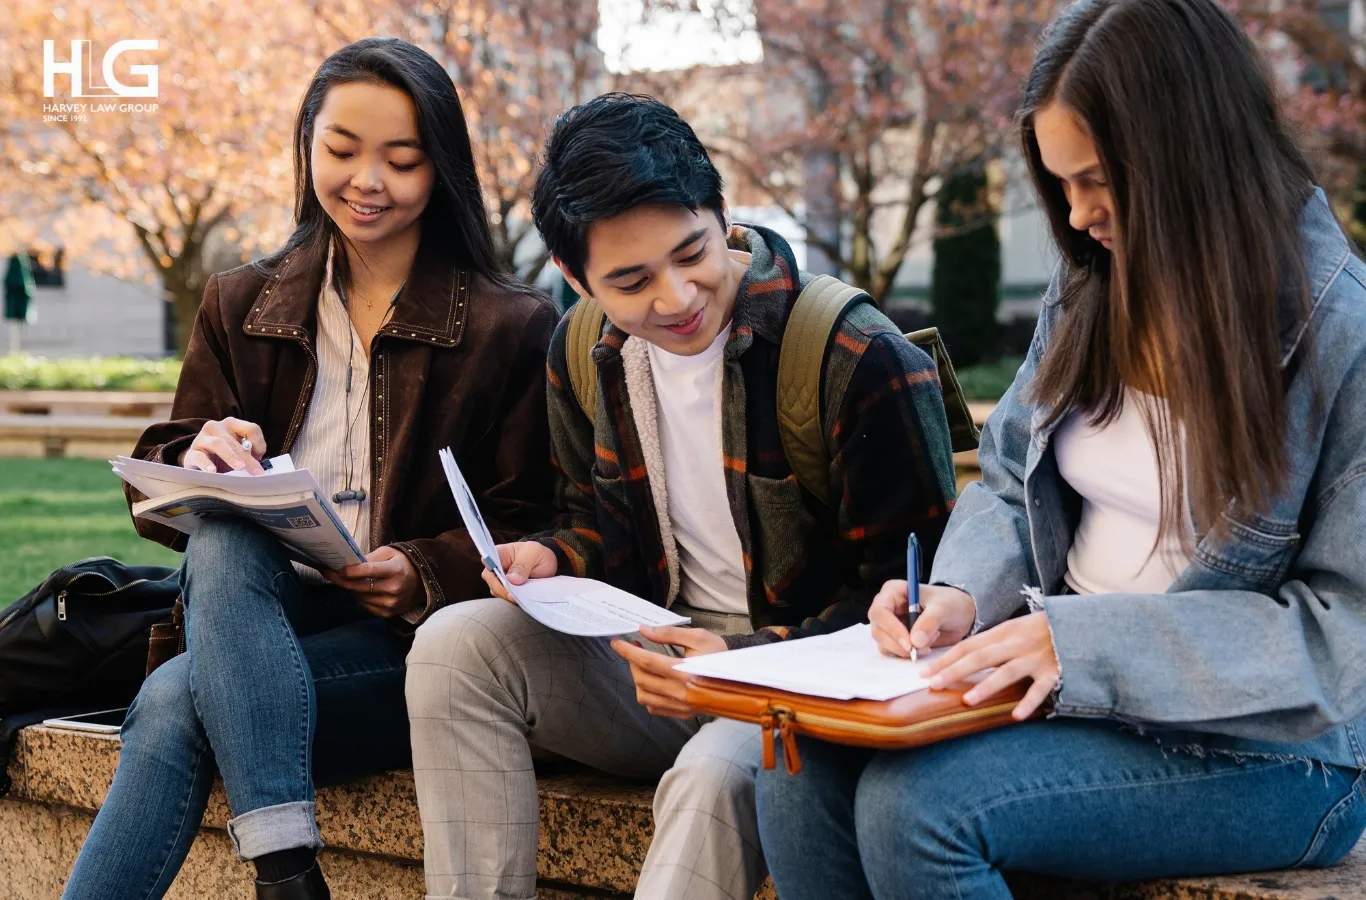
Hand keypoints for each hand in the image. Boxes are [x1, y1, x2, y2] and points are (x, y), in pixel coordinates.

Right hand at [181, 417, 265, 474]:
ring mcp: (201, 438)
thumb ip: (250, 452)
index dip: (259, 443)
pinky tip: (213, 471)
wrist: (198, 462)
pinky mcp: (191, 452)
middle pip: (235, 440)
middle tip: (256, 471)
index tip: (261, 456)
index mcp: (231, 424)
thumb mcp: (238, 452)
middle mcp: (216, 427)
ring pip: (218, 443)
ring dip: (231, 456)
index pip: (251, 428)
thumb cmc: (223, 457)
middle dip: (247, 457)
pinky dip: (207, 464)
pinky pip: (199, 457)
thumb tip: (260, 462)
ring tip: (240, 468)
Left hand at [322, 546, 422, 617]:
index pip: (367, 571)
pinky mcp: (389, 613)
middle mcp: (394, 589)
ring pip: (359, 598)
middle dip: (341, 580)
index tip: (335, 568)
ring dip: (350, 589)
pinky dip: (360, 598)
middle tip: (329, 573)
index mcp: (395, 570)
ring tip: (347, 580)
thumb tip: (348, 564)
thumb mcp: (389, 553)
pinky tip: (360, 590)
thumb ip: (369, 558)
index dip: (349, 570)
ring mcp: (392, 603)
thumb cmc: (403, 563)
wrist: (423, 581)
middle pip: (359, 587)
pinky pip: (365, 607)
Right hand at [480, 541, 557, 601]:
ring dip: (507, 596)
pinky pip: (504, 598)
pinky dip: (511, 600)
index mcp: (500, 553)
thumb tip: (511, 579)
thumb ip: (522, 565)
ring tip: (519, 598)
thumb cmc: (538, 555)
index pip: (488, 560)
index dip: (491, 569)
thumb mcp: (534, 554)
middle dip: (501, 588)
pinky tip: (520, 600)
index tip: (502, 578)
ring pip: (496, 591)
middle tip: (513, 595)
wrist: (547, 566)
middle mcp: (496, 567)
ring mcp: (500, 580)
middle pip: (490, 579)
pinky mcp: (506, 591)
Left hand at [610, 625, 726, 718]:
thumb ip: (669, 633)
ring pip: (644, 696)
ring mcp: (681, 706)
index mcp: (684, 672)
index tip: (616, 642)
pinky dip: (647, 694)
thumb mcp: (698, 636)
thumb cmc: (720, 654)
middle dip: (632, 662)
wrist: (741, 677)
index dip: (628, 651)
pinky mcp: (682, 714)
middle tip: (634, 648)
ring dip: (637, 679)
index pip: (646, 661)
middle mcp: (680, 692)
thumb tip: (644, 630)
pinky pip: (654, 707)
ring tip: (642, 664)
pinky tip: (653, 681)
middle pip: (642, 678)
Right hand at [868, 581, 975, 658]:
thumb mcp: (943, 608)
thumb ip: (929, 622)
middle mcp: (886, 607)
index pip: (880, 611)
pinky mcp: (894, 639)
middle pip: (878, 630)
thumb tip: (914, 642)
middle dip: (898, 644)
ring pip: (883, 643)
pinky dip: (906, 654)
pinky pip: (892, 651)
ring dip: (904, 650)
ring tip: (928, 644)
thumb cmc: (950, 603)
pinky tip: (925, 647)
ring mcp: (888, 624)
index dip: (891, 628)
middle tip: (920, 650)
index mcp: (893, 592)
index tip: (909, 643)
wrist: (959, 614)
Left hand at [924, 612, 1058, 720]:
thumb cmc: (1043, 630)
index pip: (968, 646)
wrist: (1079, 624)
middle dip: (954, 671)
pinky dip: (1029, 702)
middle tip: (932, 684)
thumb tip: (962, 659)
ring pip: (1006, 672)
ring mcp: (1035, 658)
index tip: (924, 671)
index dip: (946, 659)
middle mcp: (1016, 644)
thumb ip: (992, 643)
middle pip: (980, 658)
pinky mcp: (1054, 671)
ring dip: (986, 686)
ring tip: (967, 700)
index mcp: (1004, 632)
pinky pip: (1040, 689)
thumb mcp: (1015, 629)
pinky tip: (1016, 716)